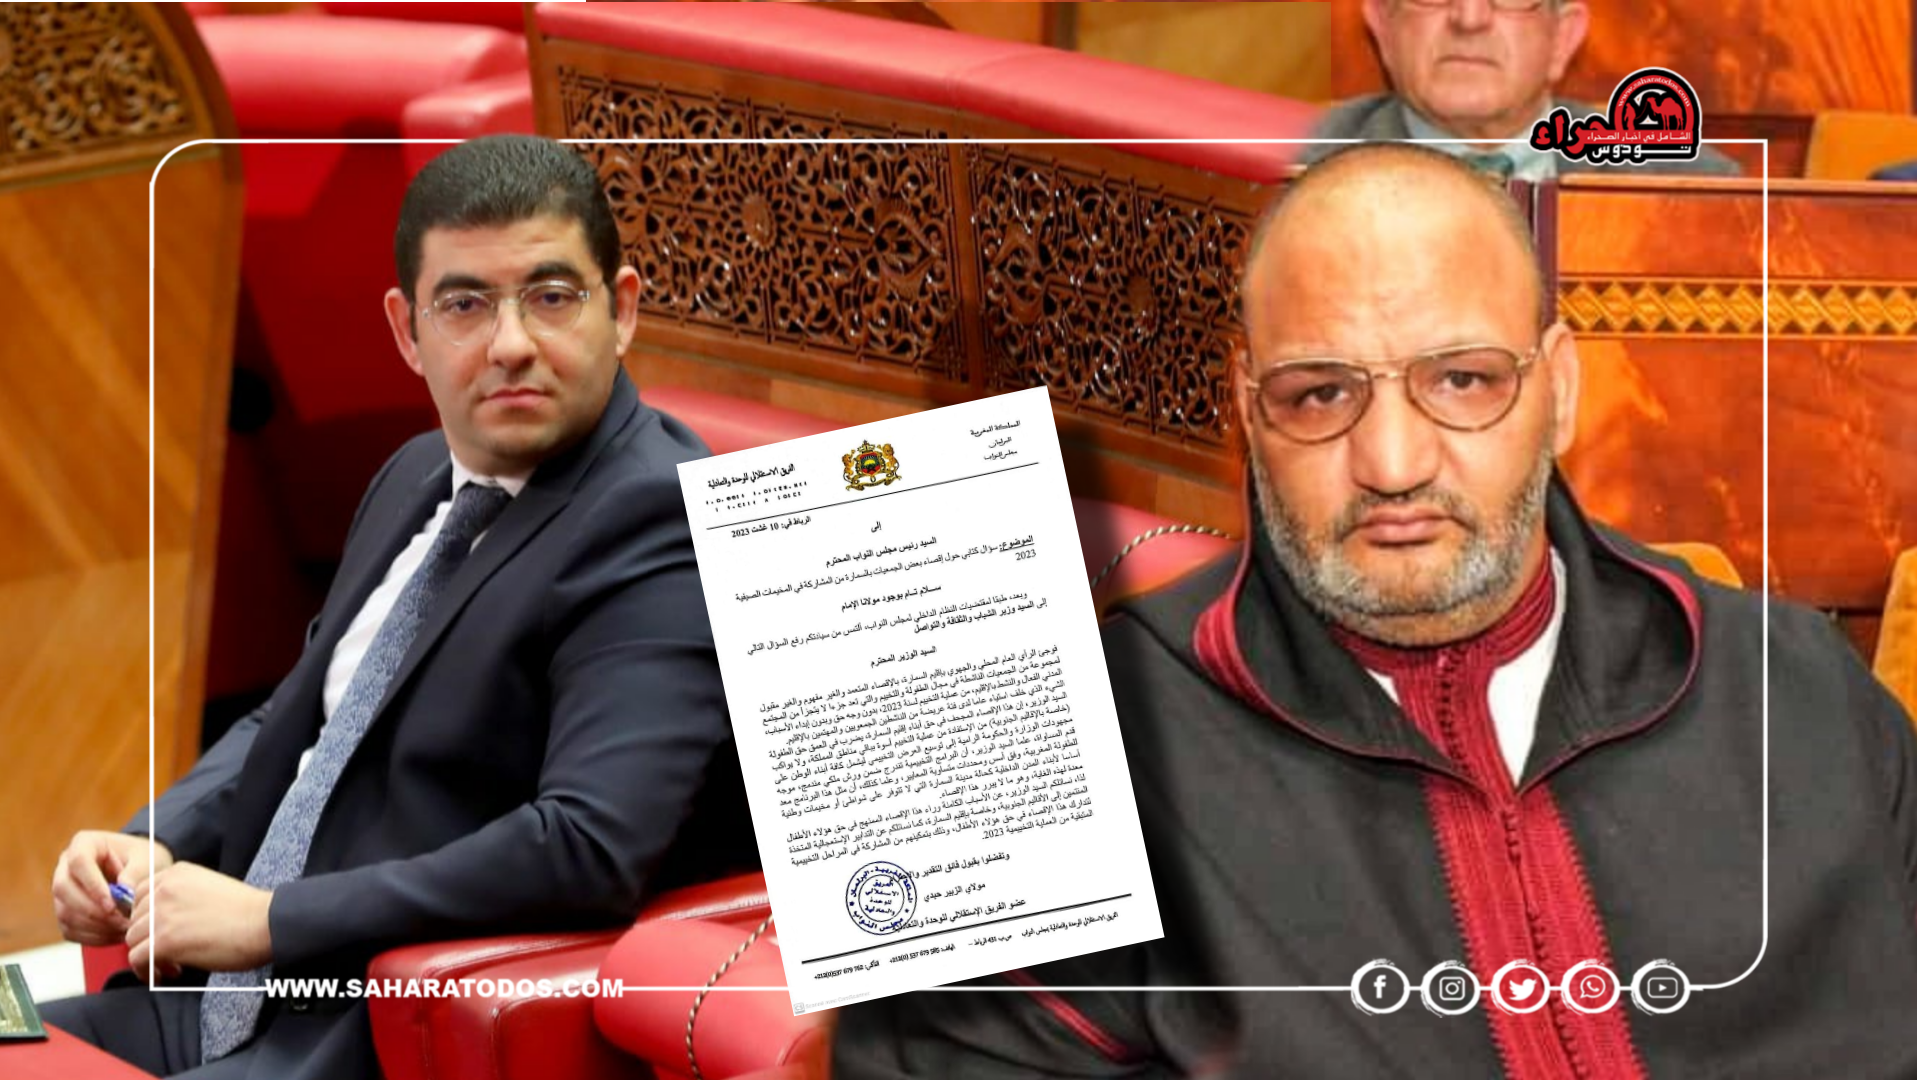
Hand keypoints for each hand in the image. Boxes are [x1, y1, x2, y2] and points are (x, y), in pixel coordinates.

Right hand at [52, 831, 173, 946]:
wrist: (142, 870)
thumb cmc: (143, 859)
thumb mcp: (147, 858)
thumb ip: (137, 872)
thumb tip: (124, 892)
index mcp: (84, 844)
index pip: (78, 862)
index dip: (92, 885)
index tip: (112, 904)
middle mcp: (66, 867)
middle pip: (63, 890)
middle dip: (92, 910)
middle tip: (120, 922)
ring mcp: (63, 892)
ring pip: (65, 913)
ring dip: (94, 926)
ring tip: (124, 930)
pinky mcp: (67, 912)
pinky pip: (71, 930)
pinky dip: (93, 937)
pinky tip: (116, 935)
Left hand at [126, 863, 273, 978]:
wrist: (265, 923)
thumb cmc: (248, 911)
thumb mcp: (209, 886)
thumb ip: (182, 895)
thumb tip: (165, 919)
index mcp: (176, 874)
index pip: (138, 896)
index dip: (147, 917)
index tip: (159, 931)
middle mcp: (163, 890)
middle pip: (134, 919)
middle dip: (147, 937)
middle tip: (167, 951)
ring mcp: (161, 916)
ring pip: (132, 940)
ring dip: (147, 955)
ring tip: (169, 964)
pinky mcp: (164, 941)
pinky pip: (137, 960)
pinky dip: (146, 971)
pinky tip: (164, 974)